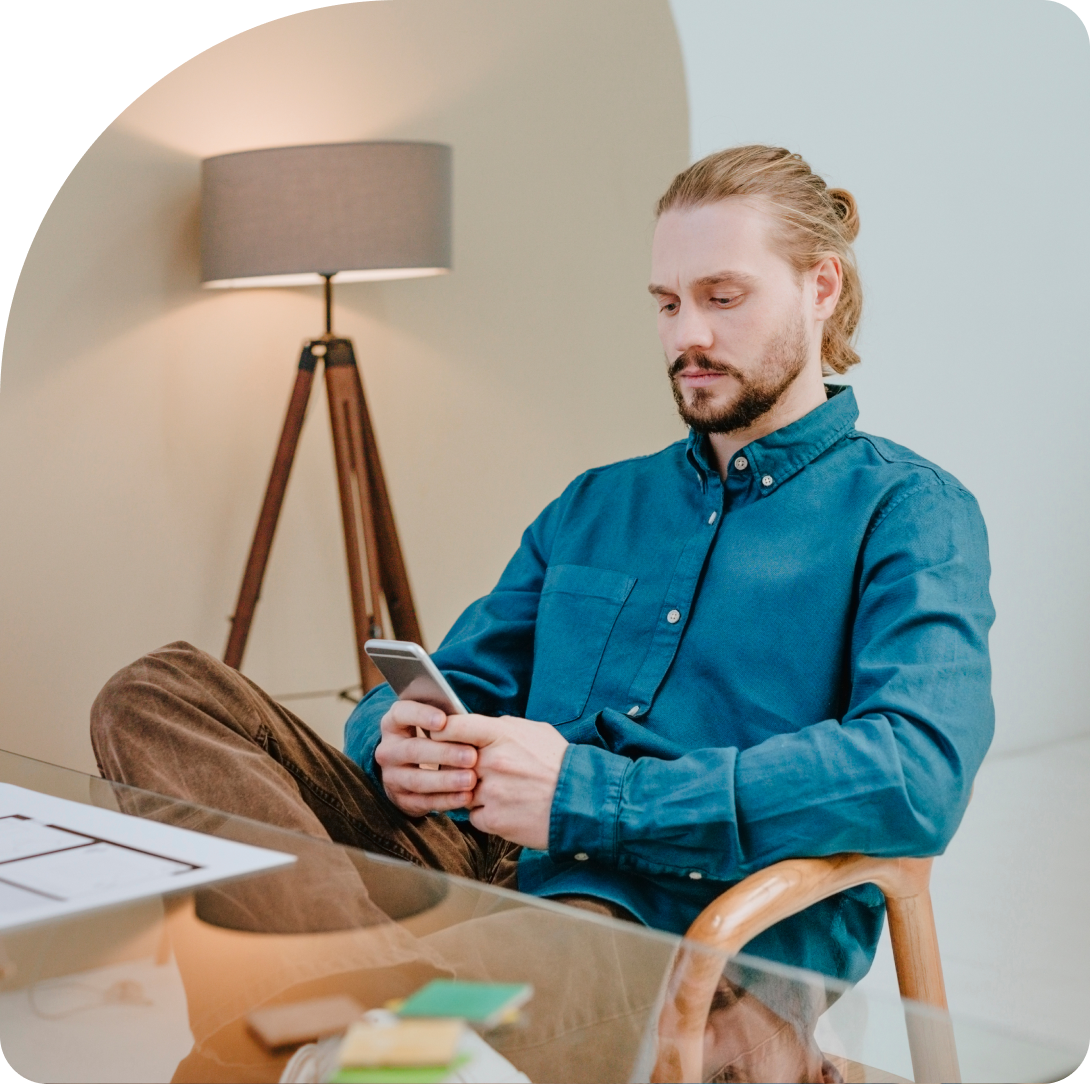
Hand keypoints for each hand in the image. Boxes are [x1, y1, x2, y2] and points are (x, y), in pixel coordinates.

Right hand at [375, 701, 479, 816]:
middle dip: (444, 753)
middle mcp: (388, 750)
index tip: (444, 721)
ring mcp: (392, 776)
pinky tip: (466, 796)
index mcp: (393, 723)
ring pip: (417, 780)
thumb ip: (446, 719)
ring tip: (471, 779)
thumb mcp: (434, 723)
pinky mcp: (401, 799)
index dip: (421, 716)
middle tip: (472, 756)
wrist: (412, 769)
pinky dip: (446, 800)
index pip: (401, 714)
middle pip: (412, 750)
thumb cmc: (432, 737)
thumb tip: (465, 721)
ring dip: (446, 780)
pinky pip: (423, 802)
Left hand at [440, 714, 567, 850]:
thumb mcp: (534, 731)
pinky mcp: (493, 819)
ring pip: (460, 790)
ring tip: (498, 792)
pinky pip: (473, 816)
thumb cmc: (559, 764)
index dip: (441, 732)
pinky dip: (485, 814)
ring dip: (472, 793)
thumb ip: (501, 728)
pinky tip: (506, 809)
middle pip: (450, 762)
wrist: (582, 800)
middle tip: (470, 771)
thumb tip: (476, 727)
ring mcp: (490, 792)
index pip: (454, 727)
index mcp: (500, 734)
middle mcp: (491, 761)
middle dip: (456, 767)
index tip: (441, 738)